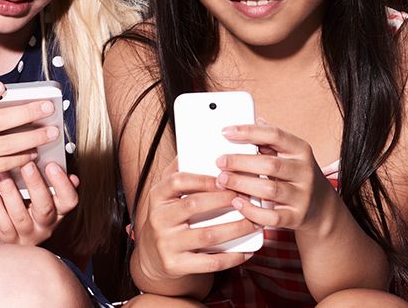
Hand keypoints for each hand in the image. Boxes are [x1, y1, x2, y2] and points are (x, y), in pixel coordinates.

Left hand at [0, 162, 78, 248]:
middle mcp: (46, 225)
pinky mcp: (8, 240)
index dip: (63, 184)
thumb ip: (43, 178)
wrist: (0, 235)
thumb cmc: (21, 206)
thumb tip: (47, 154)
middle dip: (36, 184)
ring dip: (10, 192)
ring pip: (21, 215)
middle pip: (45, 207)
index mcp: (58, 211)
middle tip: (27, 165)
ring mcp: (27, 234)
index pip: (69, 200)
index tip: (52, 165)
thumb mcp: (36, 193)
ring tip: (2, 174)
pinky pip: (3, 225)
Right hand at [133, 160, 255, 282]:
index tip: (227, 176)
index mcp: (157, 196)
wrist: (151, 258)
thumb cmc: (168, 217)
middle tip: (249, 197)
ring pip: (207, 235)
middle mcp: (159, 219)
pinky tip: (248, 251)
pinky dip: (232, 257)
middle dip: (226, 200)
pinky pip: (209, 262)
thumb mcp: (166, 194)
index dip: (203, 178)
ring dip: (236, 228)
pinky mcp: (176, 265)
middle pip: (195, 206)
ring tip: (256, 222)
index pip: (177, 181)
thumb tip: (202, 142)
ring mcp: (166, 244)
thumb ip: (180, 170)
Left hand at [215, 120, 336, 232]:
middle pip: (270, 164)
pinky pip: (271, 216)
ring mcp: (302, 195)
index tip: (226, 132)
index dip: (249, 132)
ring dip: (242, 184)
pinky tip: (237, 203)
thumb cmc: (298, 176)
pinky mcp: (297, 217)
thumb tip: (255, 120)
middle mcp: (304, 171)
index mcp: (301, 150)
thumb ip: (272, 141)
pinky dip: (252, 210)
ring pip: (269, 189)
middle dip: (241, 162)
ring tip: (223, 181)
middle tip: (220, 162)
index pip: (275, 135)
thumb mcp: (291, 154)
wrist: (322, 208)